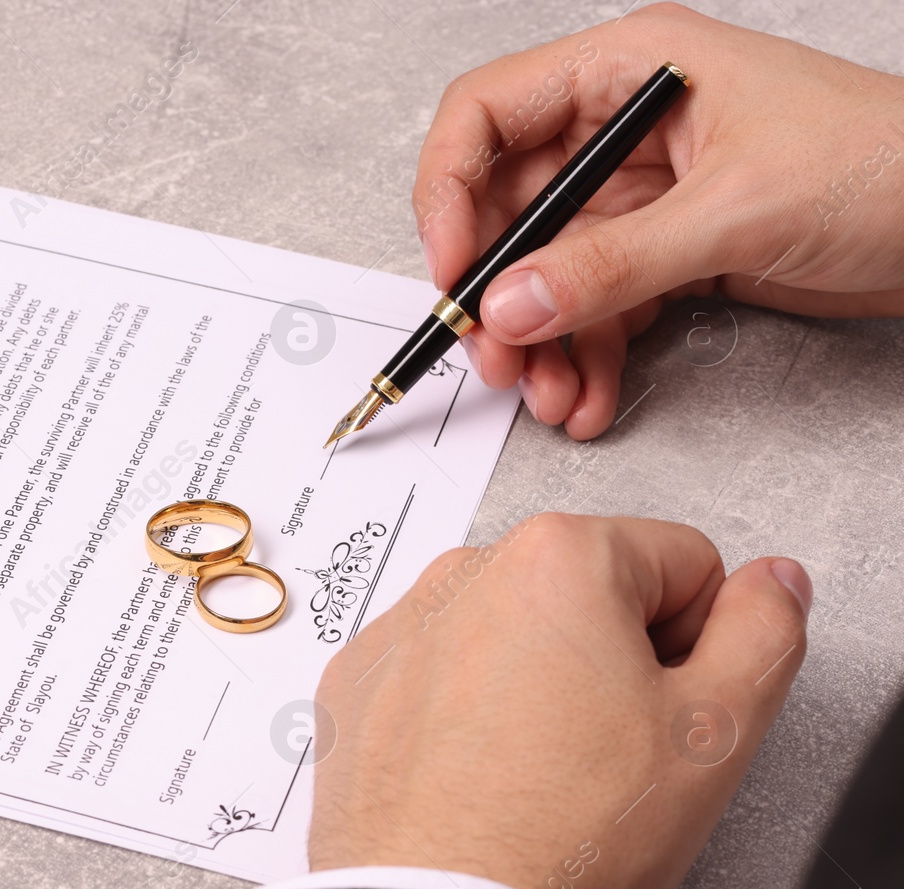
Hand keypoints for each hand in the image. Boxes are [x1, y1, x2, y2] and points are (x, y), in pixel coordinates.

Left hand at [308, 513, 811, 888]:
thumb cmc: (562, 835)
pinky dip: (465, 711)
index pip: (684, 563)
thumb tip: (767, 586)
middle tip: (615, 746)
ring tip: (546, 769)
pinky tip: (482, 775)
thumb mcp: (715, 733)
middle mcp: (464, 576)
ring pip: (512, 633)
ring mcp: (400, 631)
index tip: (672, 702)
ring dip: (539, 681)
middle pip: (589, 591)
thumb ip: (765, 633)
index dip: (702, 641)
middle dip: (617, 657)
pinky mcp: (356, 687)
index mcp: (558, 559)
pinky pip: (439, 673)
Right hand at [416, 3, 903, 438]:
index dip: (450, 191)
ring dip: (543, 342)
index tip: (453, 271)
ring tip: (553, 394)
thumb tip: (511, 304)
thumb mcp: (737, 211)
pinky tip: (592, 395)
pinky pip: (600, 307)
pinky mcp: (671, 252)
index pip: (489, 114)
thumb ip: (614, 263)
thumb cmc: (892, 165)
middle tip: (498, 359)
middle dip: (498, 294)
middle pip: (512, 210)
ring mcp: (648, 195)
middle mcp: (627, 129)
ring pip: (550, 272)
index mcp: (632, 72)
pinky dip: (589, 357)